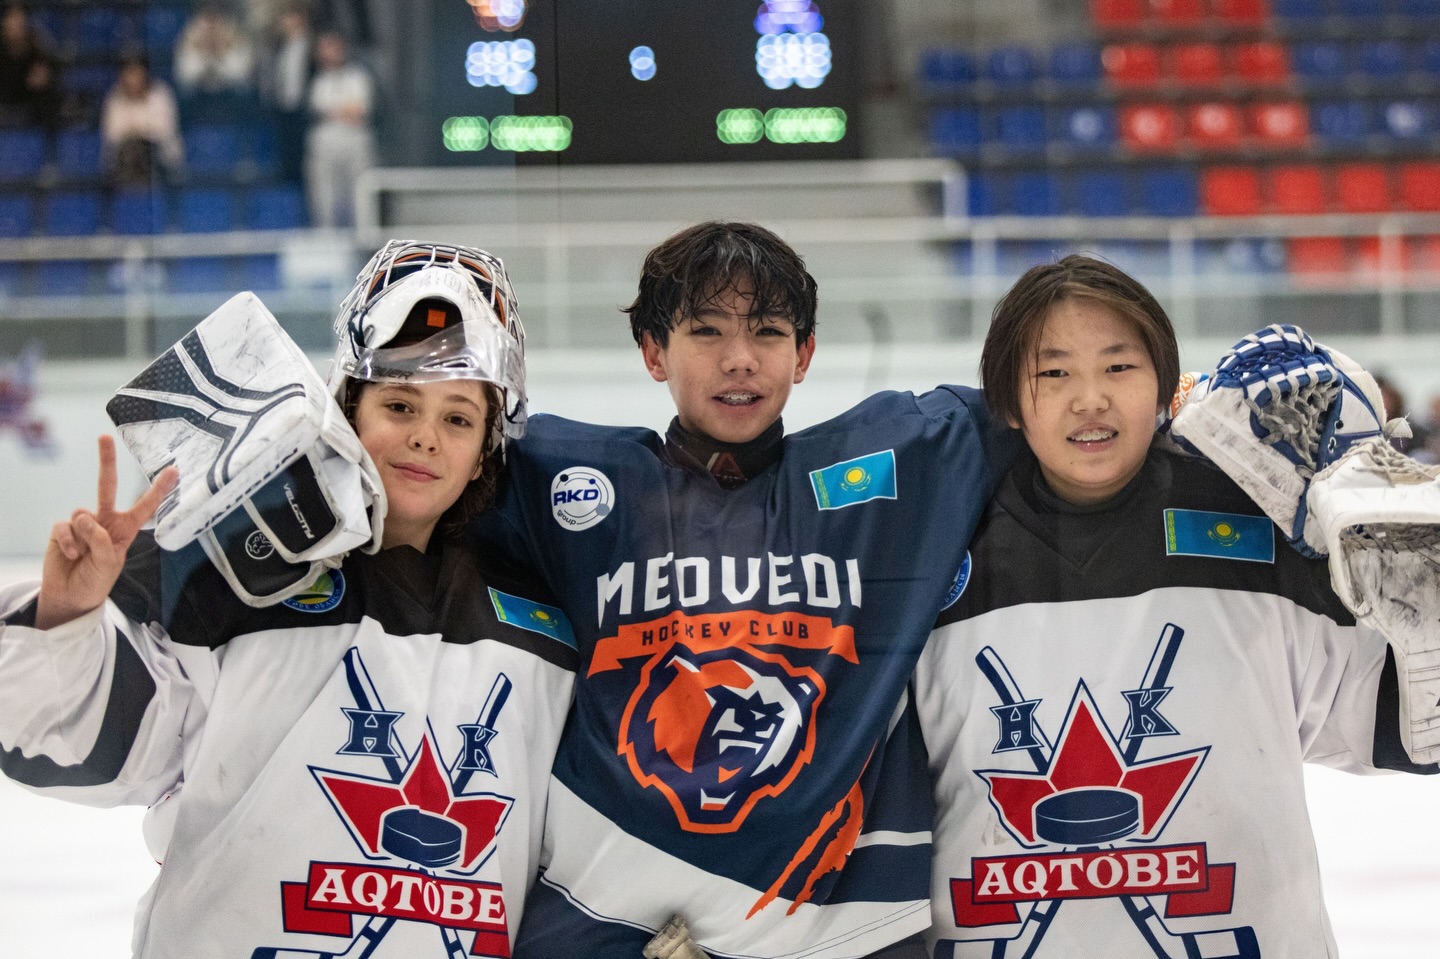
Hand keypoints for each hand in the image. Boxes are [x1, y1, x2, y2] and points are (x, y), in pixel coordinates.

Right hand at [35, 437, 177, 629]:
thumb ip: (101, 540)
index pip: (145, 506)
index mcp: (125, 529)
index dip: (159, 489)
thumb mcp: (109, 563)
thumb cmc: (96, 580)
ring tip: (84, 555)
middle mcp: (105, 521)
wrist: (71, 596)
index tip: (174, 470)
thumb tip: (85, 518)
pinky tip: (71, 556)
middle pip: (106, 485)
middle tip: (104, 437)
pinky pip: (65, 527)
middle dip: (106, 460)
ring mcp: (83, 523)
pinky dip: (68, 543)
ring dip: (84, 538)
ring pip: (83, 514)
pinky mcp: (63, 529)